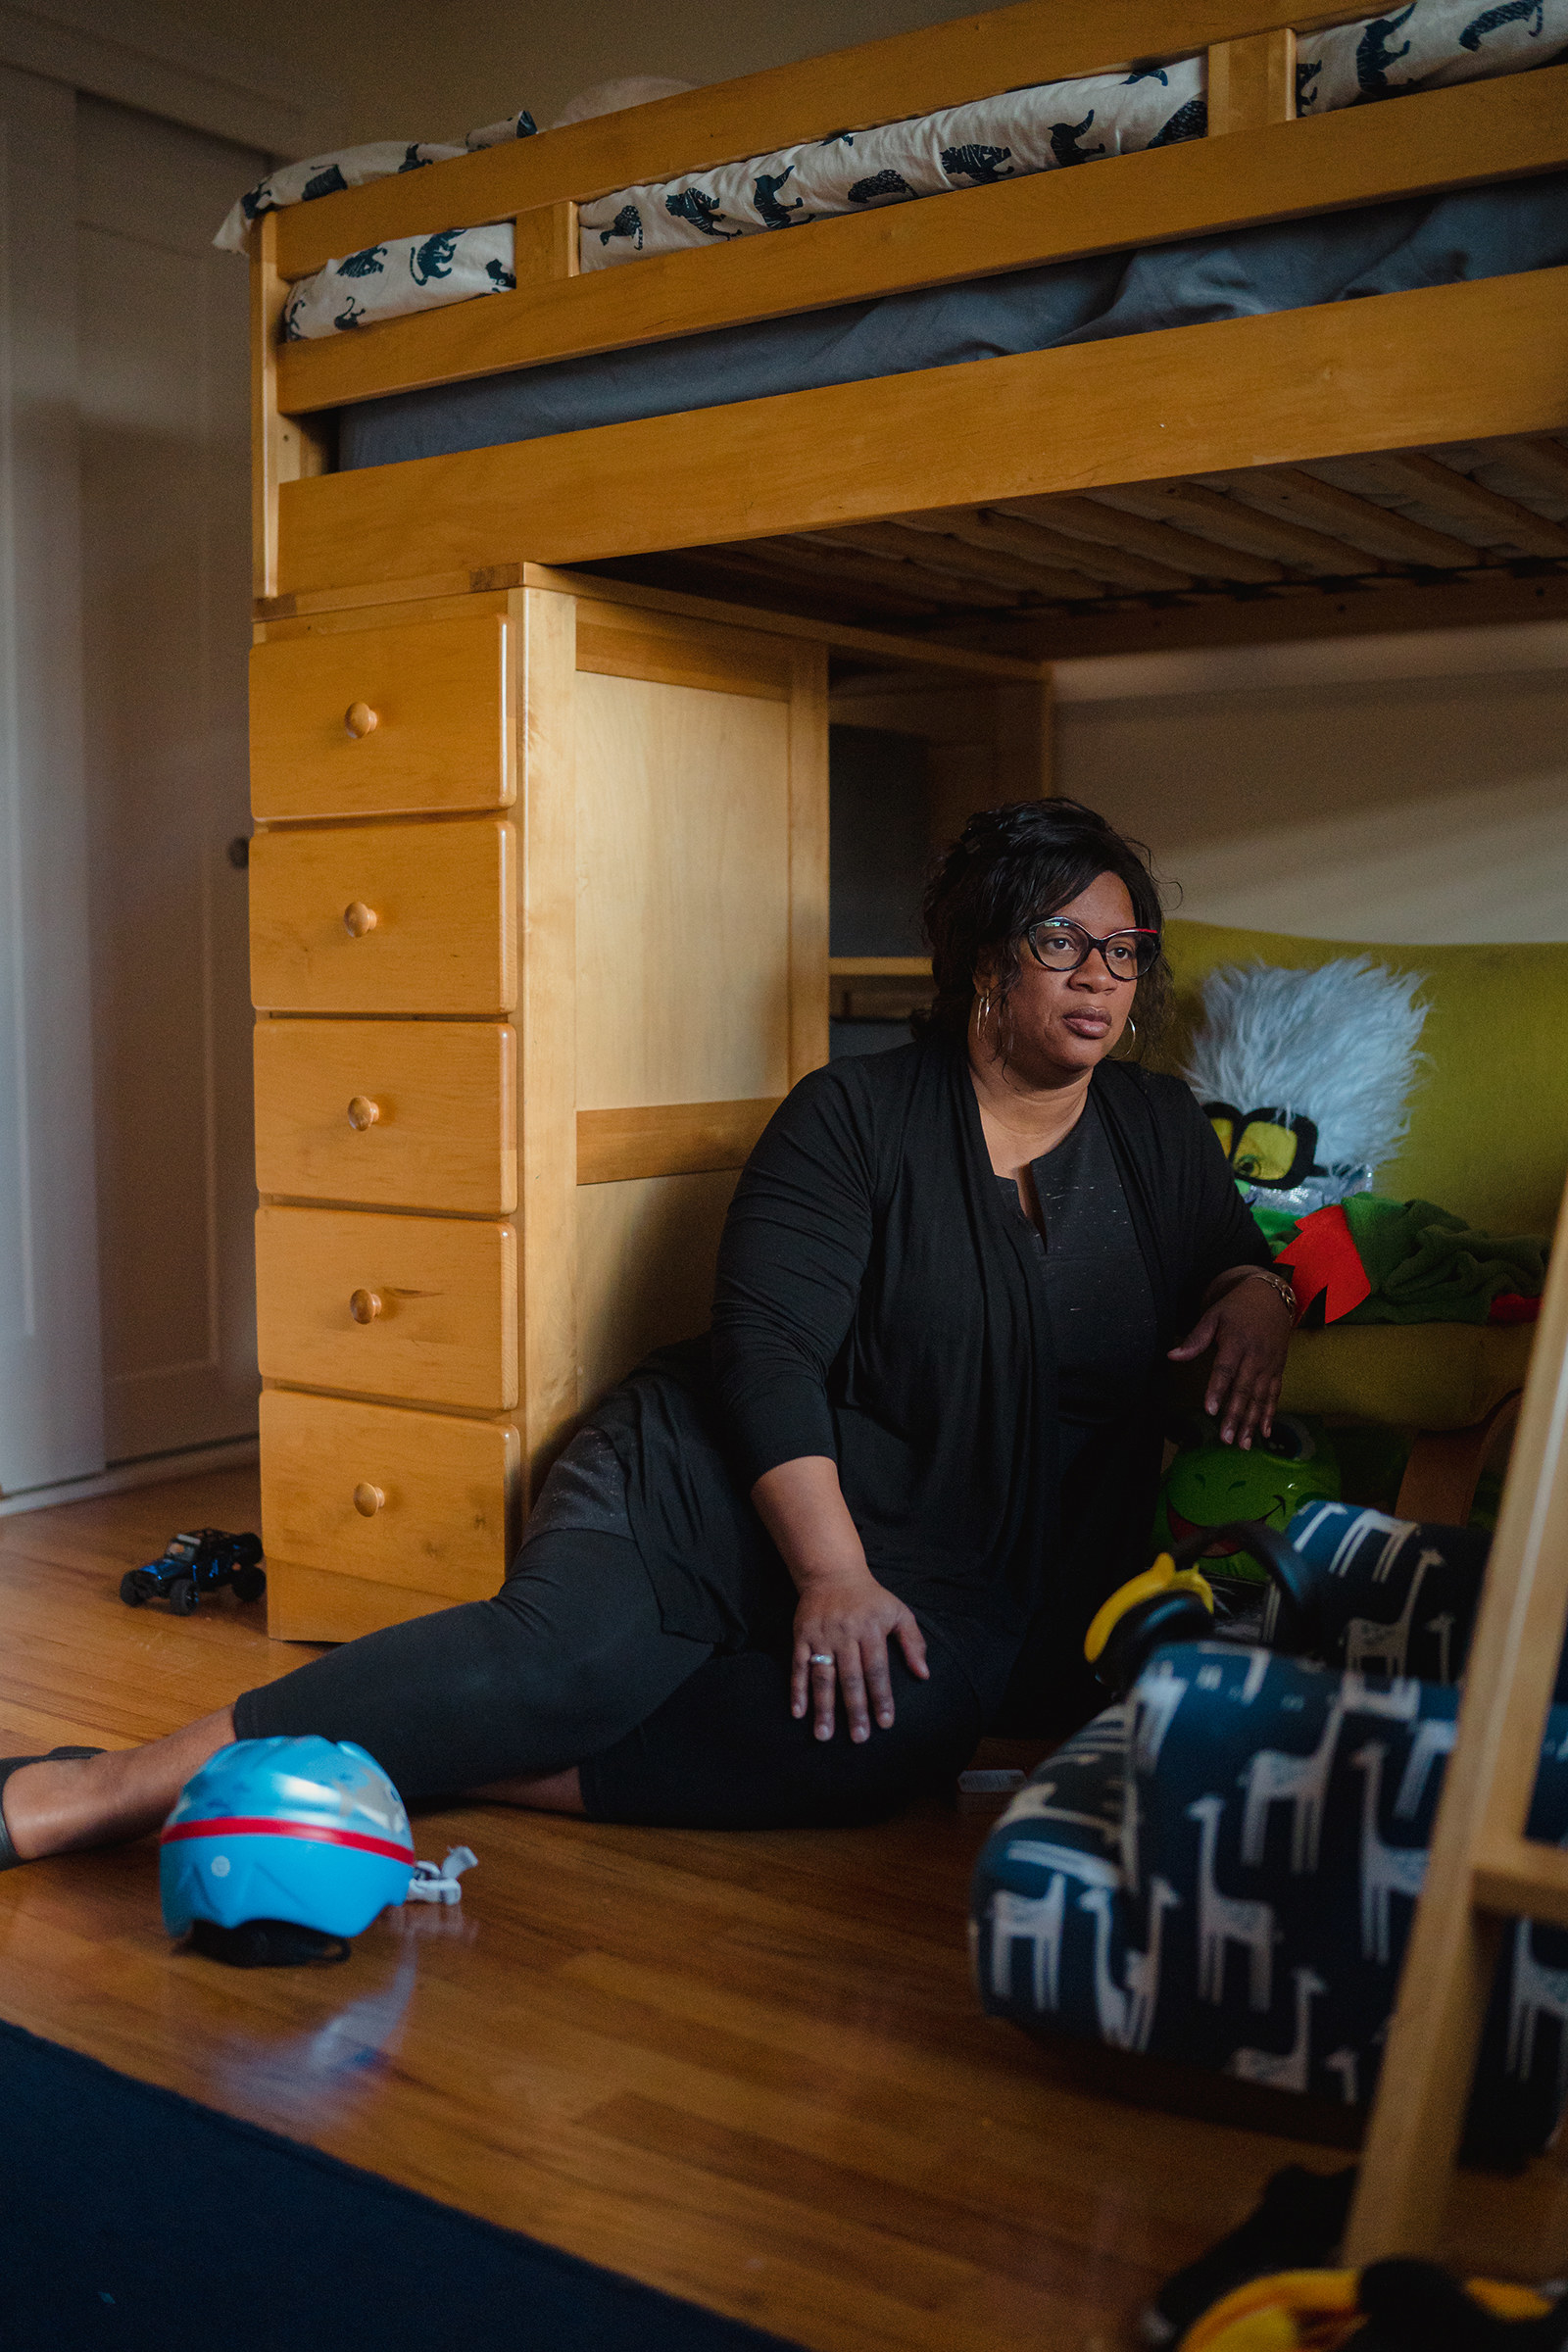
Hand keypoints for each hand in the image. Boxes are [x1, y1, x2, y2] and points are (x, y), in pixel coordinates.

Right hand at [791, 1569, 928, 1742]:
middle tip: (859, 1738)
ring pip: (822, 1676)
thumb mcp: (898, 1612)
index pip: (877, 1669)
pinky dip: (797, 1690)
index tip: (885, 1723)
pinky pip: (798, 1666)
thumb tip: (923, 1674)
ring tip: (824, 1735)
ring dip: (823, 1707)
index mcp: (871, 1629)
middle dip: (855, 1710)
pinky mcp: (802, 1636)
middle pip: (850, 1678)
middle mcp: (845, 1633)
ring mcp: (821, 1636)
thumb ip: (914, 1642)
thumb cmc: (870, 1598)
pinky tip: (799, 1713)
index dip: (881, 1697)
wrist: (832, 1573)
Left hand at [1167, 1272, 1292, 1449]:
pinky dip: (1270, 1414)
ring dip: (1251, 1422)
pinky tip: (1264, 1433)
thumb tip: (1172, 1356)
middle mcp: (1256, 1355)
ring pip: (1260, 1397)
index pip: (1225, 1369)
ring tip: (1242, 1443)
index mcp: (1236, 1341)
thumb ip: (1196, 1339)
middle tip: (1226, 1438)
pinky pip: (1275, 1394)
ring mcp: (1269, 1363)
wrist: (1271, 1297)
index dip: (1217, 1390)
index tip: (1210, 1410)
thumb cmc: (1236, 1307)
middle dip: (1235, 1415)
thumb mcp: (1214, 1316)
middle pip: (1243, 1389)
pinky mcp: (1278, 1368)